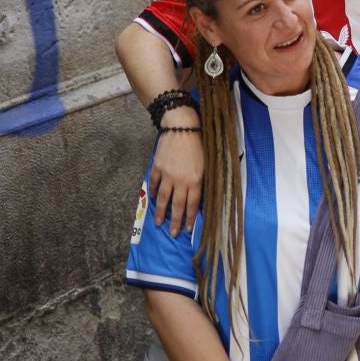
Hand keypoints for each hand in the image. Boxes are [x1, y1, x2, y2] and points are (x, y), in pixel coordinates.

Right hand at [150, 119, 204, 235]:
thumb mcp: (207, 164)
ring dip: (161, 212)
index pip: (192, 204)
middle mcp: (180, 181)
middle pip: (177, 205)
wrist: (182, 127)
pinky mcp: (157, 167)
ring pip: (163, 198)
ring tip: (159, 222)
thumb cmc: (199, 143)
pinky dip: (153, 192)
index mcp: (195, 180)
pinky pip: (154, 183)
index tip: (187, 230)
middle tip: (172, 234)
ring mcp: (167, 174)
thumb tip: (199, 197)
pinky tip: (153, 199)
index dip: (190, 218)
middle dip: (174, 221)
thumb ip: (202, 181)